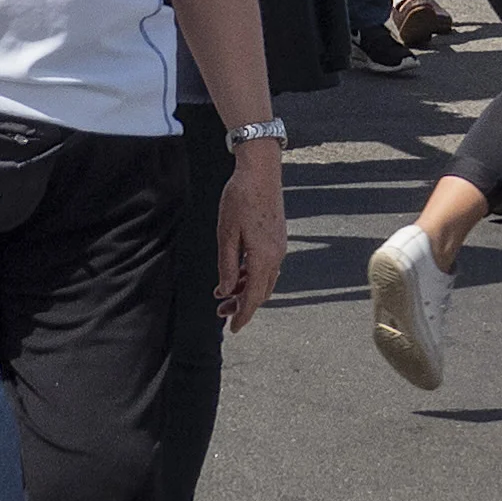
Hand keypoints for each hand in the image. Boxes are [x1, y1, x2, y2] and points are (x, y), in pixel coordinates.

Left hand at [215, 147, 286, 330]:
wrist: (260, 171)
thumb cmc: (240, 198)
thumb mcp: (226, 234)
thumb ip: (227, 266)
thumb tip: (227, 291)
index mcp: (264, 258)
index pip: (254, 297)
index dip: (243, 315)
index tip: (233, 329)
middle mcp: (276, 256)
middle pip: (261, 292)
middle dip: (242, 305)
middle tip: (221, 313)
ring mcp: (279, 246)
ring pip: (265, 279)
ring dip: (246, 290)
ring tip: (224, 293)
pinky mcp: (277, 237)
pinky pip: (267, 266)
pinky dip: (252, 275)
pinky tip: (238, 272)